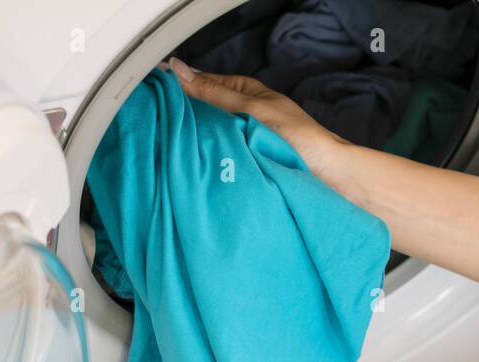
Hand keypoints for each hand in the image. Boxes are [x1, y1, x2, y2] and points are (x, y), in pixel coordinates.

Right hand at [169, 58, 345, 180]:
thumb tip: (179, 70)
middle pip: (203, 112)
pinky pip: (218, 156)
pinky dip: (207, 158)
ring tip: (171, 145)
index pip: (202, 84)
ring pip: (209, 136)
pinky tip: (193, 163)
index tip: (154, 94)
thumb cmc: (298, 138)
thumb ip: (213, 93)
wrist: (325, 174)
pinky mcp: (242, 163)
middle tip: (158, 123)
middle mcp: (240, 114)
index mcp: (244, 92)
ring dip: (196, 141)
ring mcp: (240, 139)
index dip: (179, 88)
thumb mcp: (250, 108)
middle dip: (185, 118)